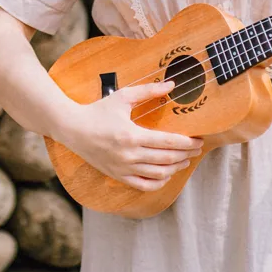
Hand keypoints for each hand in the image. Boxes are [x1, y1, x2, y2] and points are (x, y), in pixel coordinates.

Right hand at [58, 81, 203, 191]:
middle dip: (186, 154)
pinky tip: (167, 173)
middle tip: (197, 149)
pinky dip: (159, 182)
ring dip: (176, 168)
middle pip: (167, 159)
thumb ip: (148, 91)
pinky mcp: (118, 176)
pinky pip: (144, 185)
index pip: (168, 142)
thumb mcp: (122, 97)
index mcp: (131, 135)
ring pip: (158, 174)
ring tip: (185, 160)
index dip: (187, 142)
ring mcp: (123, 168)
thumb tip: (172, 85)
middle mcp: (128, 155)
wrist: (72, 128)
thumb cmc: (98, 110)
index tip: (199, 140)